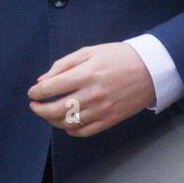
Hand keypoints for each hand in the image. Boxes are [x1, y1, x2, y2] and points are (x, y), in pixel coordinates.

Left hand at [27, 42, 156, 136]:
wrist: (150, 69)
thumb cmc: (119, 56)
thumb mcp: (90, 51)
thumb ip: (64, 64)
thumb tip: (43, 80)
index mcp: (85, 74)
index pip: (50, 88)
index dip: (36, 92)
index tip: (33, 93)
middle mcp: (91, 95)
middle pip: (55, 110)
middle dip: (39, 109)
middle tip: (35, 105)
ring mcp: (101, 110)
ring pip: (67, 123)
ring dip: (52, 120)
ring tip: (49, 114)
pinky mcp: (110, 120)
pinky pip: (84, 132)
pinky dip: (71, 130)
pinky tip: (67, 123)